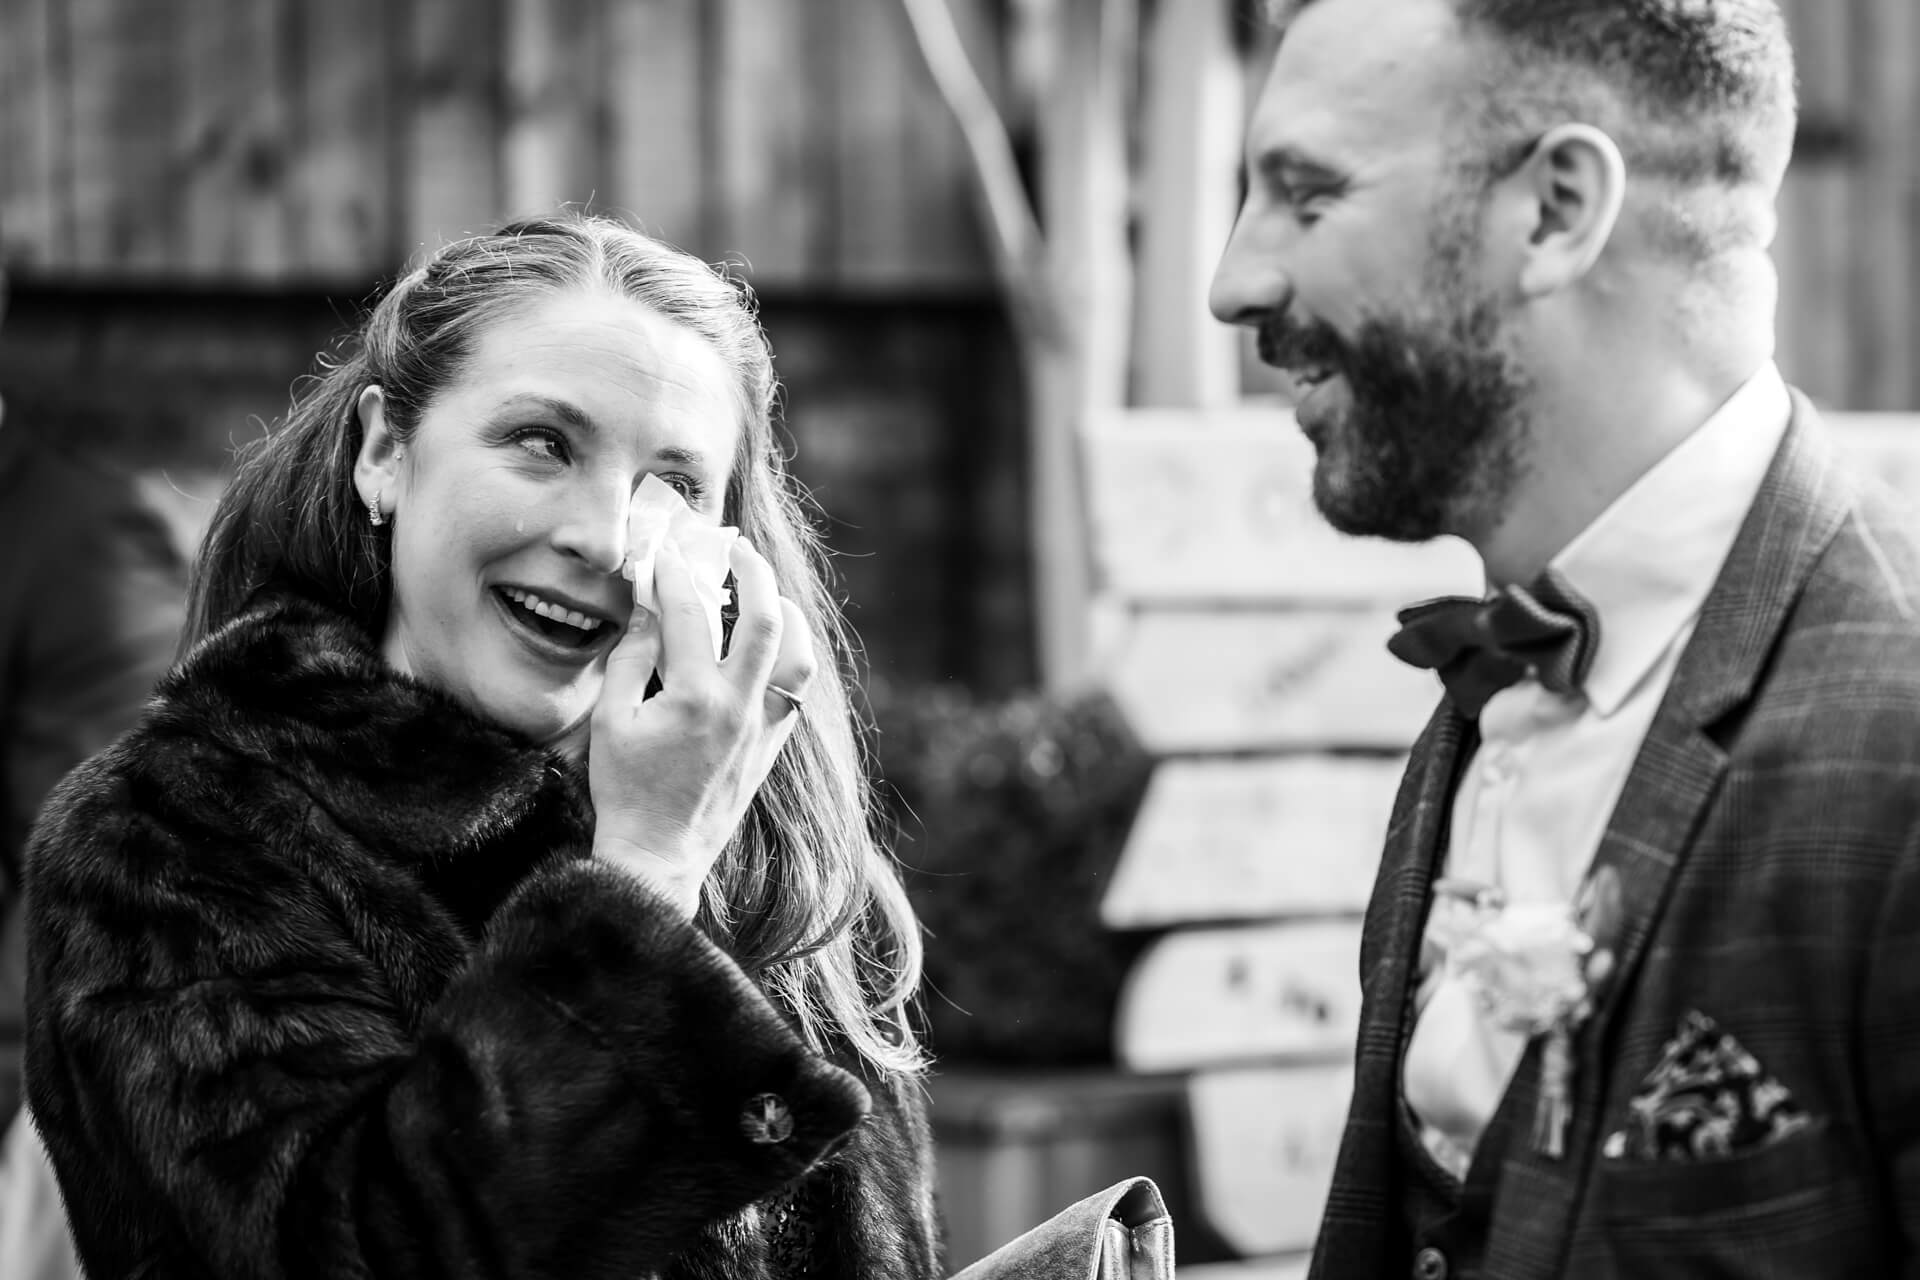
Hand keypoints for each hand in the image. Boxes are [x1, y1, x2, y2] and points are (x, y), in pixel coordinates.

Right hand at [589, 534, 816, 915]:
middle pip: (765, 619)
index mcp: (694, 697)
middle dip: (751, 573)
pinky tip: (770, 642)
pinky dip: (789, 655)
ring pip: (797, 653)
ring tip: (763, 591)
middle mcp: (739, 707)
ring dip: (785, 613)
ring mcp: (763, 727)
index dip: (675, 573)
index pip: (691, 612)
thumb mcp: (611, 719)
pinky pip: (795, 688)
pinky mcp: (771, 744)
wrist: (659, 854)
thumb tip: (649, 607)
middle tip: (734, 549)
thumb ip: (631, 657)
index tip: (665, 552)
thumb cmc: (626, 788)